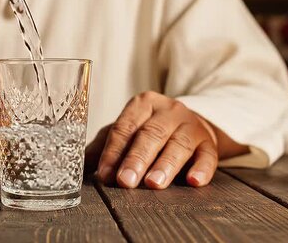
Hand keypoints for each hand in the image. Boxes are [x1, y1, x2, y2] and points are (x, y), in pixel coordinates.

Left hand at [85, 92, 219, 188]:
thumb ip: (103, 147)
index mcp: (142, 104)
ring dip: (165, 165)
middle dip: (137, 159)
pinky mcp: (209, 142)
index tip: (105, 173)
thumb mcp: (126, 132)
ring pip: (178, 144)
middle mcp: (169, 110)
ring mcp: (191, 125)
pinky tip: (193, 181)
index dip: (113, 151)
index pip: (125, 127)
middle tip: (126, 181)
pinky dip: (202, 168)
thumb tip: (78, 166)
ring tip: (153, 184)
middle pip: (151, 134)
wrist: (191, 124)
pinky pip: (208, 155)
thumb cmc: (150, 130)